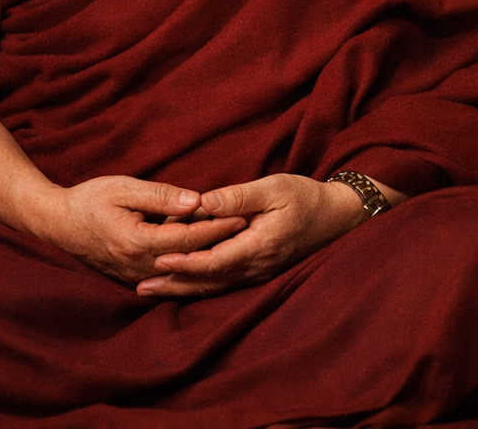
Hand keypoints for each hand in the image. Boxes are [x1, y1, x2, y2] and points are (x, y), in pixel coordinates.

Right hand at [29, 176, 247, 284]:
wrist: (56, 223)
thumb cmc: (90, 199)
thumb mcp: (125, 188)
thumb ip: (162, 196)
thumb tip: (198, 201)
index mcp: (137, 243)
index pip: (190, 238)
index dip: (218, 226)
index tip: (245, 215)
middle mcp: (138, 267)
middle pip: (191, 258)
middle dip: (222, 244)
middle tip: (253, 230)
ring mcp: (135, 277)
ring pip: (183, 270)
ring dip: (209, 257)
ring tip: (239, 242)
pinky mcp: (134, 278)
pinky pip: (170, 274)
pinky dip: (192, 265)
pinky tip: (212, 253)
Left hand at [137, 173, 368, 297]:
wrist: (337, 216)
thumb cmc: (306, 197)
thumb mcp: (275, 188)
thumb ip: (238, 196)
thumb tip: (203, 202)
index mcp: (259, 245)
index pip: (215, 261)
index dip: (186, 262)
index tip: (159, 259)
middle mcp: (257, 266)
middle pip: (209, 281)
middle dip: (174, 284)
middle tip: (140, 287)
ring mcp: (259, 272)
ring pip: (215, 287)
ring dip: (182, 289)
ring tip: (152, 290)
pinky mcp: (259, 271)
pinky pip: (224, 283)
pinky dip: (200, 284)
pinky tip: (183, 284)